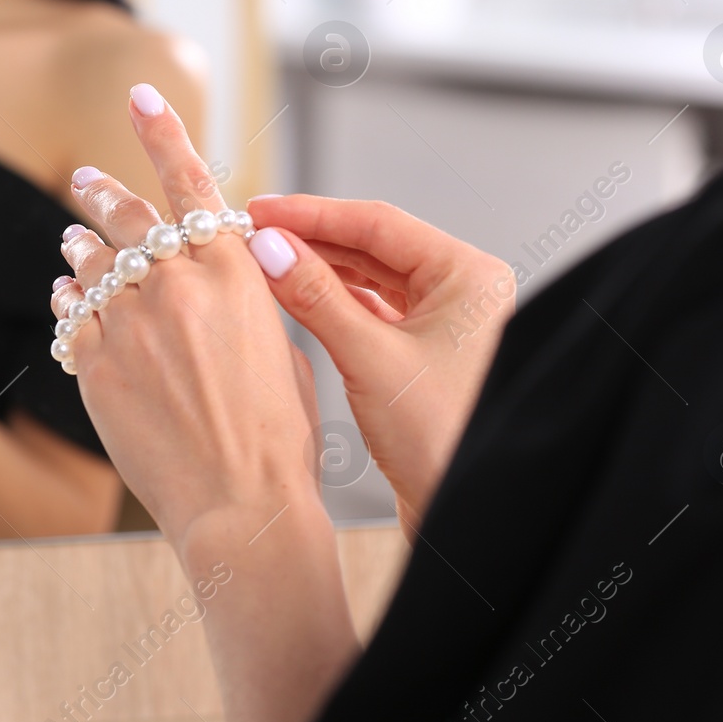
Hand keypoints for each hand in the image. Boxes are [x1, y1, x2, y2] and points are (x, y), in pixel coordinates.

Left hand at [51, 87, 319, 547]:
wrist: (238, 500)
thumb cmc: (279, 433)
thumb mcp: (283, 348)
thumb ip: (246, 299)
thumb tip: (222, 280)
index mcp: (234, 268)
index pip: (190, 179)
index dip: (161, 131)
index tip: (137, 93)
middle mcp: (176, 280)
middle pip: (127, 214)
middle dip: (101, 192)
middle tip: (83, 179)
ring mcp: (129, 319)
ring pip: (89, 260)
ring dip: (80, 245)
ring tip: (71, 241)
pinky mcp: (95, 361)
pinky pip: (70, 312)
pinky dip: (67, 299)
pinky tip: (65, 297)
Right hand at [242, 195, 515, 527]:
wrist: (462, 512)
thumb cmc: (442, 441)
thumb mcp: (369, 360)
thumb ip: (316, 297)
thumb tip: (270, 248)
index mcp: (468, 276)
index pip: (378, 224)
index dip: (312, 214)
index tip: (261, 209)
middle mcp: (462, 292)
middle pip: (373, 248)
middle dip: (311, 240)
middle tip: (254, 234)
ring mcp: (444, 324)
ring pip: (369, 280)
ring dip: (318, 272)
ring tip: (264, 261)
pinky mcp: (423, 356)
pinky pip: (371, 313)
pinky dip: (331, 304)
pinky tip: (293, 297)